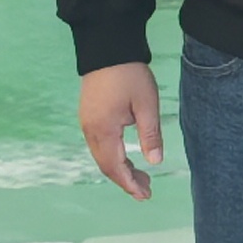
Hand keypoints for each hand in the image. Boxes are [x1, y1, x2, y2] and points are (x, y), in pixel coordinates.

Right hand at [79, 62, 165, 198]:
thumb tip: (155, 162)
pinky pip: (99, 145)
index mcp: (104, 130)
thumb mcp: (146, 104)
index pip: (115, 167)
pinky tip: (126, 157)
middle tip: (147, 189)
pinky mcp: (89, 116)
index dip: (129, 184)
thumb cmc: (129, 74)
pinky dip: (113, 156)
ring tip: (141, 176)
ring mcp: (87, 123)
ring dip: (120, 169)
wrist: (107, 47)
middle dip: (126, 180)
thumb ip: (150, 134)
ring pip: (101, 156)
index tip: (145, 195)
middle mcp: (90, 130)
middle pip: (106, 165)